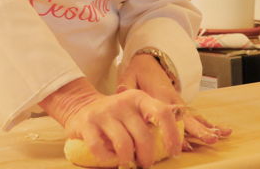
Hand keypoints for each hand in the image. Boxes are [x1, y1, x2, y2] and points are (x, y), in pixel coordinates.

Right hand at [39, 77, 179, 167]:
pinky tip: (110, 158)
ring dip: (127, 159)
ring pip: (123, 144)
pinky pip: (100, 149)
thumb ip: (152, 120)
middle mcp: (123, 102)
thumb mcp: (136, 111)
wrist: (81, 106)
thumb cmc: (117, 115)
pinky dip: (107, 159)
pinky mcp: (87, 123)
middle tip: (144, 164)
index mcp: (139, 98)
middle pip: (143, 136)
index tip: (174, 152)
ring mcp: (104, 112)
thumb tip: (177, 143)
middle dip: (147, 156)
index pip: (163, 113)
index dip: (171, 135)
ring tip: (127, 162)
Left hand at [118, 53, 231, 149]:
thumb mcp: (129, 75)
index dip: (175, 128)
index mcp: (159, 94)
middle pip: (187, 116)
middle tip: (210, 138)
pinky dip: (206, 123)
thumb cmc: (139, 69)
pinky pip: (194, 115)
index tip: (184, 141)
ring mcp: (178, 101)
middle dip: (199, 129)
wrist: (151, 58)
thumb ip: (125, 85)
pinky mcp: (180, 104)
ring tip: (219, 136)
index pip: (169, 113)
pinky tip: (220, 131)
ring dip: (206, 127)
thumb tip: (118, 91)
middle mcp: (172, 99)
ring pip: (194, 117)